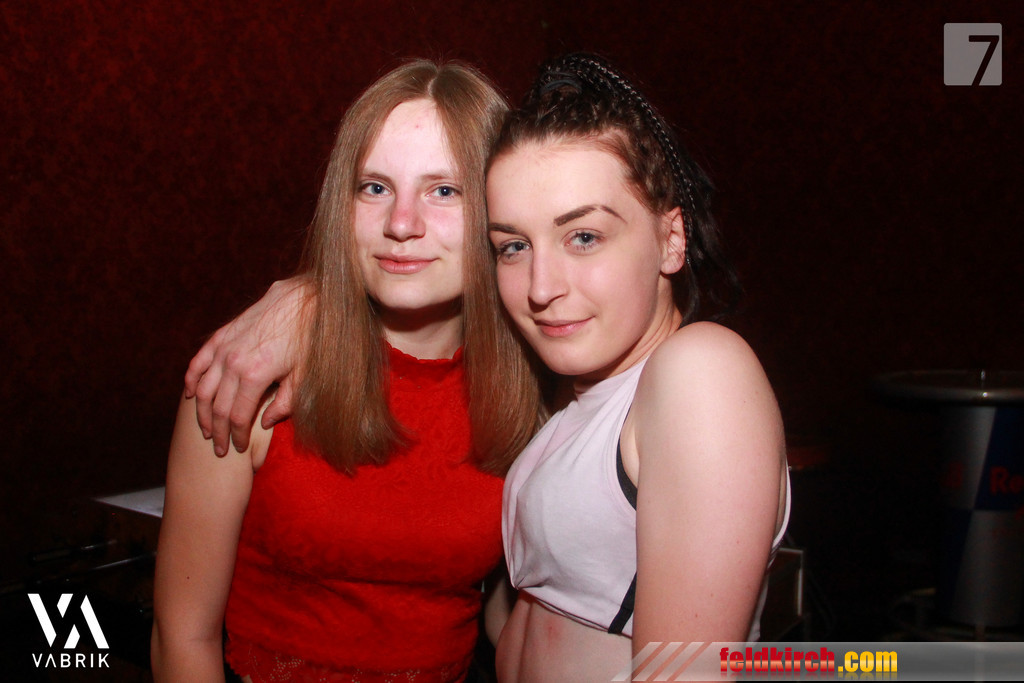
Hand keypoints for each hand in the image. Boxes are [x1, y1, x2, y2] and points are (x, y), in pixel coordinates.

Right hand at [184, 276, 311, 454]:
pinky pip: (199, 361)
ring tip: (205, 429)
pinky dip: (191, 380)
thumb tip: (264, 423)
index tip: (239, 449)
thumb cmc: (310, 339)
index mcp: (255, 375)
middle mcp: (234, 362)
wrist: (305, 299)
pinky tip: (189, 395)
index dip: (237, 436)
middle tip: (219, 448)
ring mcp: (225, 347)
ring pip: (202, 388)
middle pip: (217, 407)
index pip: (238, 417)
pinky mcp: (222, 334)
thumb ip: (284, 403)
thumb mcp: (304, 376)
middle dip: (217, 431)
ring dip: (201, 412)